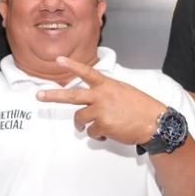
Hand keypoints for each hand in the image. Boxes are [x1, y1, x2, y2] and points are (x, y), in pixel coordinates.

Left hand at [36, 56, 165, 144]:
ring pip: (80, 119)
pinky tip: (109, 133)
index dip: (72, 66)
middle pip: (72, 95)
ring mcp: (101, 110)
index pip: (87, 72)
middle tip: (39, 96)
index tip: (58, 60)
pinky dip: (97, 135)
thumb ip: (106, 92)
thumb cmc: (141, 107)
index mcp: (107, 85)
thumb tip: (92, 103)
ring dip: (83, 125)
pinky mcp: (103, 125)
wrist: (154, 122)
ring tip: (91, 127)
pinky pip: (92, 133)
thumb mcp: (123, 91)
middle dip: (54, 96)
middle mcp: (102, 95)